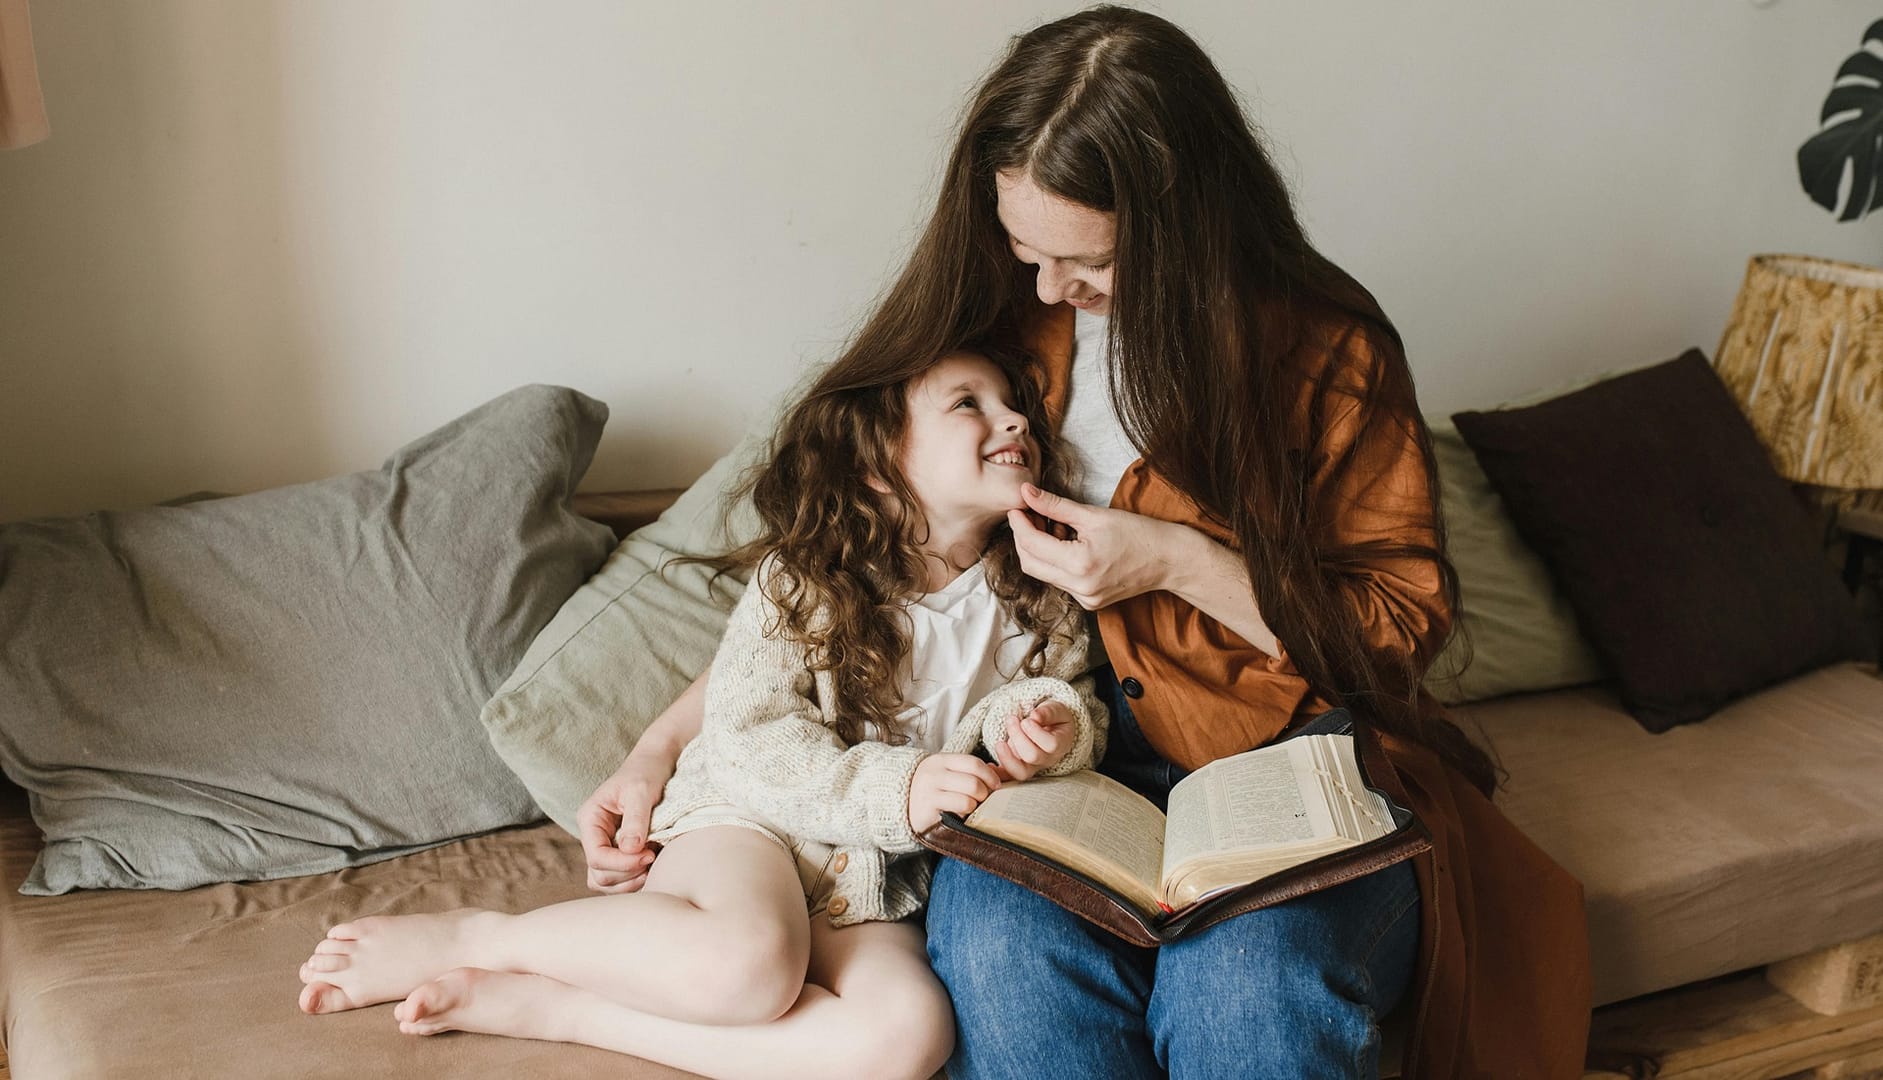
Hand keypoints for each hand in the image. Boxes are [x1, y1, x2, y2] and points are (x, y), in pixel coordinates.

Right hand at [576, 752, 670, 893]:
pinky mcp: (620, 852)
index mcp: (591, 819)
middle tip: (653, 857)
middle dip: (626, 873)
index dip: (621, 864)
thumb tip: (630, 849)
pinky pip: (620, 878)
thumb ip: (635, 820)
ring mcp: (606, 845)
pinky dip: (634, 879)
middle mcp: (594, 835)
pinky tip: (652, 865)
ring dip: (630, 881)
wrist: (657, 763)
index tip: (649, 855)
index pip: (596, 856)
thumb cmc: (647, 772)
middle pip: (599, 874)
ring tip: (653, 864)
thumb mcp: (641, 791)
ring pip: (607, 881)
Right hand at [907, 753, 1003, 833]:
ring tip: (970, 807)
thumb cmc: (931, 792)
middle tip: (983, 800)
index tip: (996, 786)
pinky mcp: (928, 807)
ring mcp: (930, 790)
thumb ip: (972, 772)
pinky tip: (959, 814)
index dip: (990, 775)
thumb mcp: (948, 776)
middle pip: (974, 781)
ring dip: (976, 804)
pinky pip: (960, 807)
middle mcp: (934, 772)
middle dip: (985, 793)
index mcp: (941, 760)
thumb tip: (1001, 772)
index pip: (973, 763)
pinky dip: (966, 813)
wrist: (900, 807)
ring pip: (969, 795)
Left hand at [991, 700, 1076, 781]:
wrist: (1050, 729)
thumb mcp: (1056, 709)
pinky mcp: (1018, 768)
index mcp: (1060, 744)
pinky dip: (998, 774)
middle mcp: (1047, 759)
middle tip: (1012, 719)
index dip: (1036, 732)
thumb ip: (1048, 712)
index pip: (1051, 745)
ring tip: (1000, 742)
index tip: (1027, 719)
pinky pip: (1008, 777)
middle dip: (1018, 736)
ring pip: (1020, 772)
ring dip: (1006, 756)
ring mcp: (1032, 767)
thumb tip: (1035, 716)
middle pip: (1032, 756)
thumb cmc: (1054, 719)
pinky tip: (989, 766)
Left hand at [1007, 484, 1180, 608]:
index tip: (1017, 507)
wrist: (1169, 560)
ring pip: (1044, 573)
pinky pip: (1061, 580)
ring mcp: (1085, 599)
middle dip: (1024, 538)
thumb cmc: (1138, 533)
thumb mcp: (1094, 515)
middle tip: (1031, 514)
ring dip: (1041, 549)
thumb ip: (1055, 505)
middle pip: (1030, 564)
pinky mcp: (1090, 602)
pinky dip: (1057, 561)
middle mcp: (1079, 588)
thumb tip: (1026, 492)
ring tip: (1057, 526)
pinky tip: (1069, 543)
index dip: (1019, 524)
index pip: (1031, 544)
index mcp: (1079, 564)